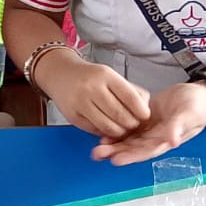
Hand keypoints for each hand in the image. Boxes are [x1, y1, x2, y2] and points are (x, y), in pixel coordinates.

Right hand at [36, 51, 151, 139]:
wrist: (59, 73)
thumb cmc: (89, 76)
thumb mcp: (110, 75)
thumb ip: (130, 90)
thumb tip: (145, 108)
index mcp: (106, 76)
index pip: (131, 98)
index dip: (141, 110)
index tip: (145, 116)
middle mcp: (92, 88)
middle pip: (120, 115)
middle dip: (131, 124)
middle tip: (133, 124)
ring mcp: (80, 102)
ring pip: (108, 127)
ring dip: (119, 132)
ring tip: (121, 127)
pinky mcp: (72, 116)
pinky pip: (94, 130)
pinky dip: (104, 132)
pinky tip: (105, 125)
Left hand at [92, 82, 205, 165]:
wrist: (198, 95)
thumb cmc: (197, 106)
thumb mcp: (189, 115)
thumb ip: (178, 126)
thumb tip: (171, 141)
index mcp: (167, 140)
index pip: (146, 150)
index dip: (131, 155)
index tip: (115, 160)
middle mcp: (156, 138)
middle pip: (133, 148)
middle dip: (116, 152)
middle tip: (96, 154)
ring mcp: (149, 129)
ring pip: (129, 139)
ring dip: (113, 144)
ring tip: (95, 148)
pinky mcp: (145, 119)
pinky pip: (129, 127)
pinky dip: (116, 131)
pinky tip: (101, 133)